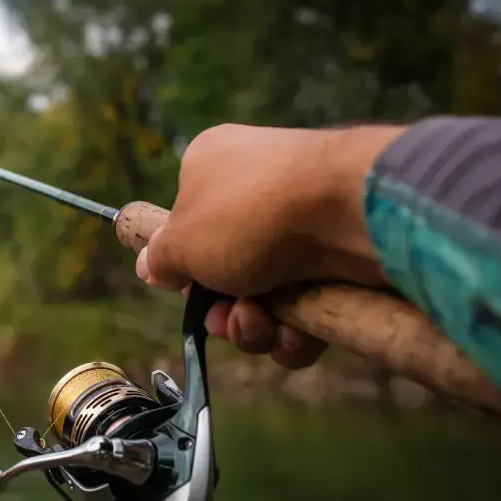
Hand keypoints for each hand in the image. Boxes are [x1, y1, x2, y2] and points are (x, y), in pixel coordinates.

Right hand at [136, 123, 405, 367]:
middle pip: (227, 272)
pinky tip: (296, 332)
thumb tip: (150, 265)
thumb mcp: (181, 240)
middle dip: (223, 309)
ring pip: (267, 300)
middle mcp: (259, 192)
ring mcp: (304, 226)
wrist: (350, 210)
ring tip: (260, 323)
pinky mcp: (342, 262)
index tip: (185, 286)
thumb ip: (160, 257)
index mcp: (214, 167)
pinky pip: (307, 313)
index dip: (186, 265)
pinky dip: (297, 333)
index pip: (189, 225)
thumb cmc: (250, 213)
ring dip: (256, 327)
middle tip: (227, 317)